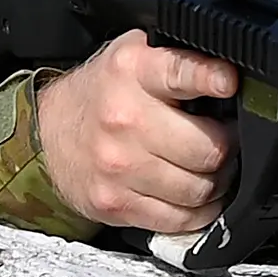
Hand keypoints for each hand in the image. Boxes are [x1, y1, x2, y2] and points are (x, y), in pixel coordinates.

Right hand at [32, 32, 237, 233]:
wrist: (46, 135)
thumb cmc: (102, 95)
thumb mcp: (134, 56)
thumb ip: (179, 57)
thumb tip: (231, 69)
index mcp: (133, 72)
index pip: (180, 72)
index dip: (210, 77)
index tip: (229, 82)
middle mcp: (124, 118)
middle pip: (206, 147)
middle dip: (227, 146)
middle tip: (225, 140)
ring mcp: (119, 167)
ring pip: (199, 189)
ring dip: (216, 182)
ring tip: (209, 168)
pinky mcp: (115, 204)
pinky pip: (178, 219)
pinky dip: (198, 212)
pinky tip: (196, 196)